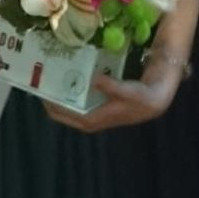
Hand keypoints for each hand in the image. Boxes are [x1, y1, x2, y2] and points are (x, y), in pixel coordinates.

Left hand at [43, 59, 181, 133]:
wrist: (156, 98)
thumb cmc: (141, 97)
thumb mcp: (128, 91)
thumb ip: (111, 87)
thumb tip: (93, 79)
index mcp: (99, 118)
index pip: (72, 117)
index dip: (57, 110)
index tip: (44, 98)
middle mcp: (96, 117)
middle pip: (69, 115)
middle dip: (55, 106)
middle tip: (42, 90)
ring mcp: (98, 112)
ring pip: (74, 109)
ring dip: (63, 100)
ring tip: (51, 85)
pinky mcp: (102, 105)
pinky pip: (82, 101)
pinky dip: (73, 94)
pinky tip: (70, 82)